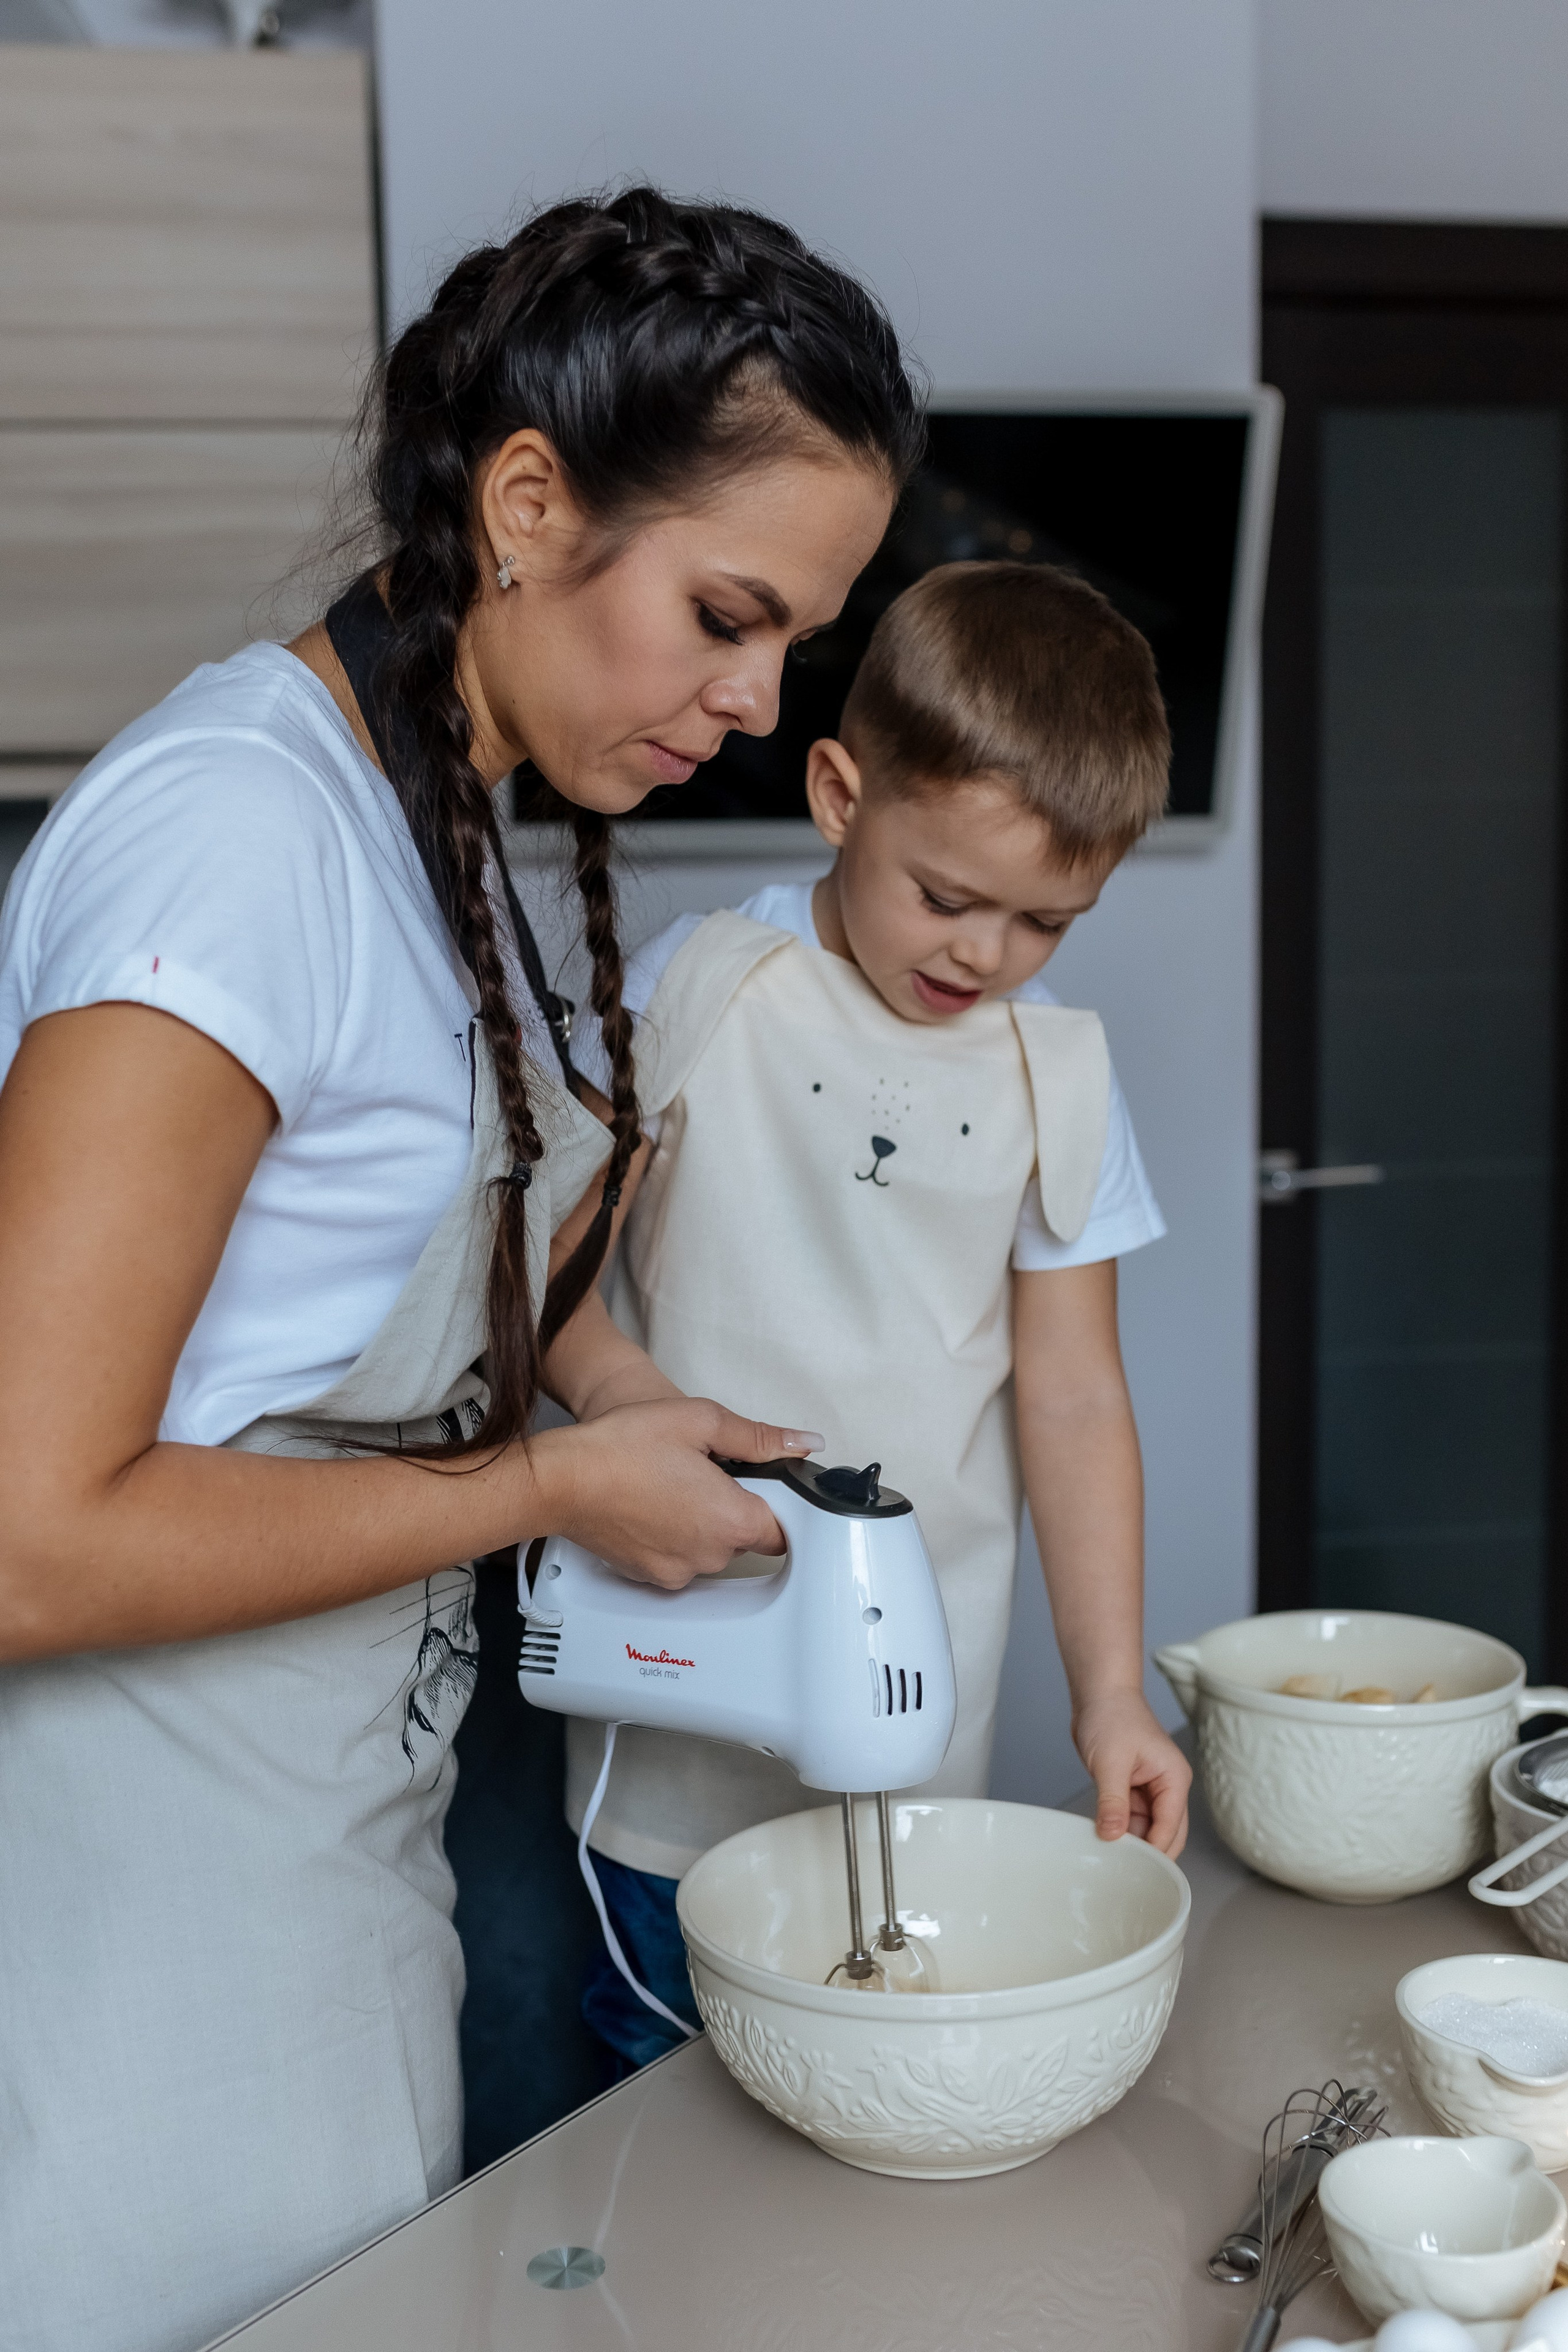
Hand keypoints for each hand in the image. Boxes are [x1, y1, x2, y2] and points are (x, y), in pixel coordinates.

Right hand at [534, 1397, 822, 1589]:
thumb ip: (759, 1437)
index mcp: (731, 1520)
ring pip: (709, 1549)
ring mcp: (677, 1571)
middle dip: (732, 1507)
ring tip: (670, 1485)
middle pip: (744, 1537)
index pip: (784, 1530)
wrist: (562, 1478)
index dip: (775, 1504)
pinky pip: (677, 1559)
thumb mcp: (701, 1421)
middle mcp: (709, 1556)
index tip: (760, 1485)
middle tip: (704, 1472)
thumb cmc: (623, 1446)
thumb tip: (804, 1443)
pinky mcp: (649, 1576)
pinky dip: (672, 1537)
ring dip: (701, 1523)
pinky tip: (651, 1506)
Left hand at [1074, 1689, 1190, 1856]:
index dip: (1155, 1851)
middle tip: (1125, 1875)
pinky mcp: (1132, 1789)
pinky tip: (1105, 1841)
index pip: (1171, 1826)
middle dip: (1148, 1853)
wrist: (1099, 1694)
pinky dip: (1120, 1829)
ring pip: (1147, 1829)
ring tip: (1112, 1862)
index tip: (1136, 1872)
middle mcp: (1168, 1787)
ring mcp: (1150, 1789)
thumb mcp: (1111, 1762)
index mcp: (1174, 1779)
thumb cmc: (1112, 1715)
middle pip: (1166, 1833)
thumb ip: (1113, 1802)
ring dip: (1131, 1842)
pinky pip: (1130, 1818)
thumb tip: (1113, 1836)